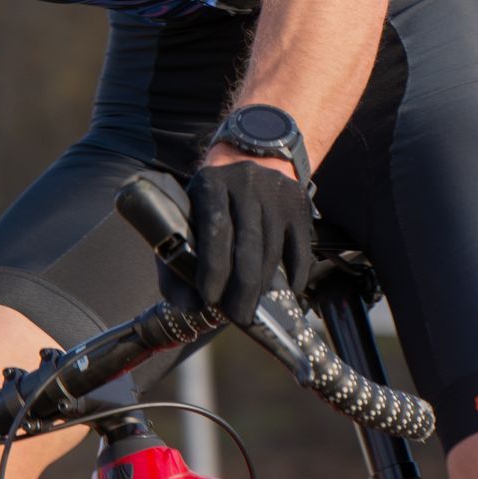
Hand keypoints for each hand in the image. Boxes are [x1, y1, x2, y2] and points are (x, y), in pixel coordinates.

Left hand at [182, 159, 313, 326]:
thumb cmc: (210, 203)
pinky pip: (300, 248)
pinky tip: (286, 292)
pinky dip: (294, 275)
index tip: (209, 299)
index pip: (214, 229)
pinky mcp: (298, 202)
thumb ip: (177, 263)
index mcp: (209, 184)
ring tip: (252, 305)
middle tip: (237, 318)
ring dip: (263, 284)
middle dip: (242, 287)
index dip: (213, 267)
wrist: (247, 160)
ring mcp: (275, 191)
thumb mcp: (186, 218)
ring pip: (273, 249)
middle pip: (248, 244)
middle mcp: (245, 182)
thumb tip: (188, 306)